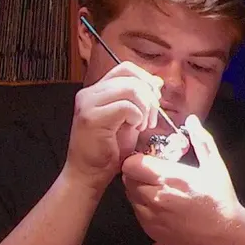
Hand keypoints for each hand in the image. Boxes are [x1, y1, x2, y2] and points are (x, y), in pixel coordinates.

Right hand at [64, 62, 163, 193]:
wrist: (88, 175)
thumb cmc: (108, 151)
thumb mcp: (129, 119)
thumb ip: (139, 100)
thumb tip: (156, 83)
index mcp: (97, 91)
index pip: (125, 69)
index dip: (145, 79)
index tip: (155, 98)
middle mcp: (89, 93)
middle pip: (130, 77)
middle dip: (149, 96)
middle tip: (151, 118)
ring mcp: (88, 104)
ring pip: (131, 89)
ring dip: (144, 108)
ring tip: (142, 125)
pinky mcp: (92, 117)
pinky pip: (127, 106)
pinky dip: (138, 117)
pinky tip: (135, 128)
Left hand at [121, 115, 244, 244]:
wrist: (225, 235)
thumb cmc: (220, 198)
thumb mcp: (215, 166)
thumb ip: (201, 141)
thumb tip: (192, 119)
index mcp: (168, 177)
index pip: (131, 163)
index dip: (137, 159)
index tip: (148, 158)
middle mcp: (154, 197)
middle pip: (127, 179)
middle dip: (137, 173)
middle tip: (152, 173)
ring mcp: (150, 216)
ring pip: (130, 196)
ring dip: (138, 189)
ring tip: (157, 188)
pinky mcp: (149, 230)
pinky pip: (137, 212)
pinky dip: (143, 206)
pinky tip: (161, 205)